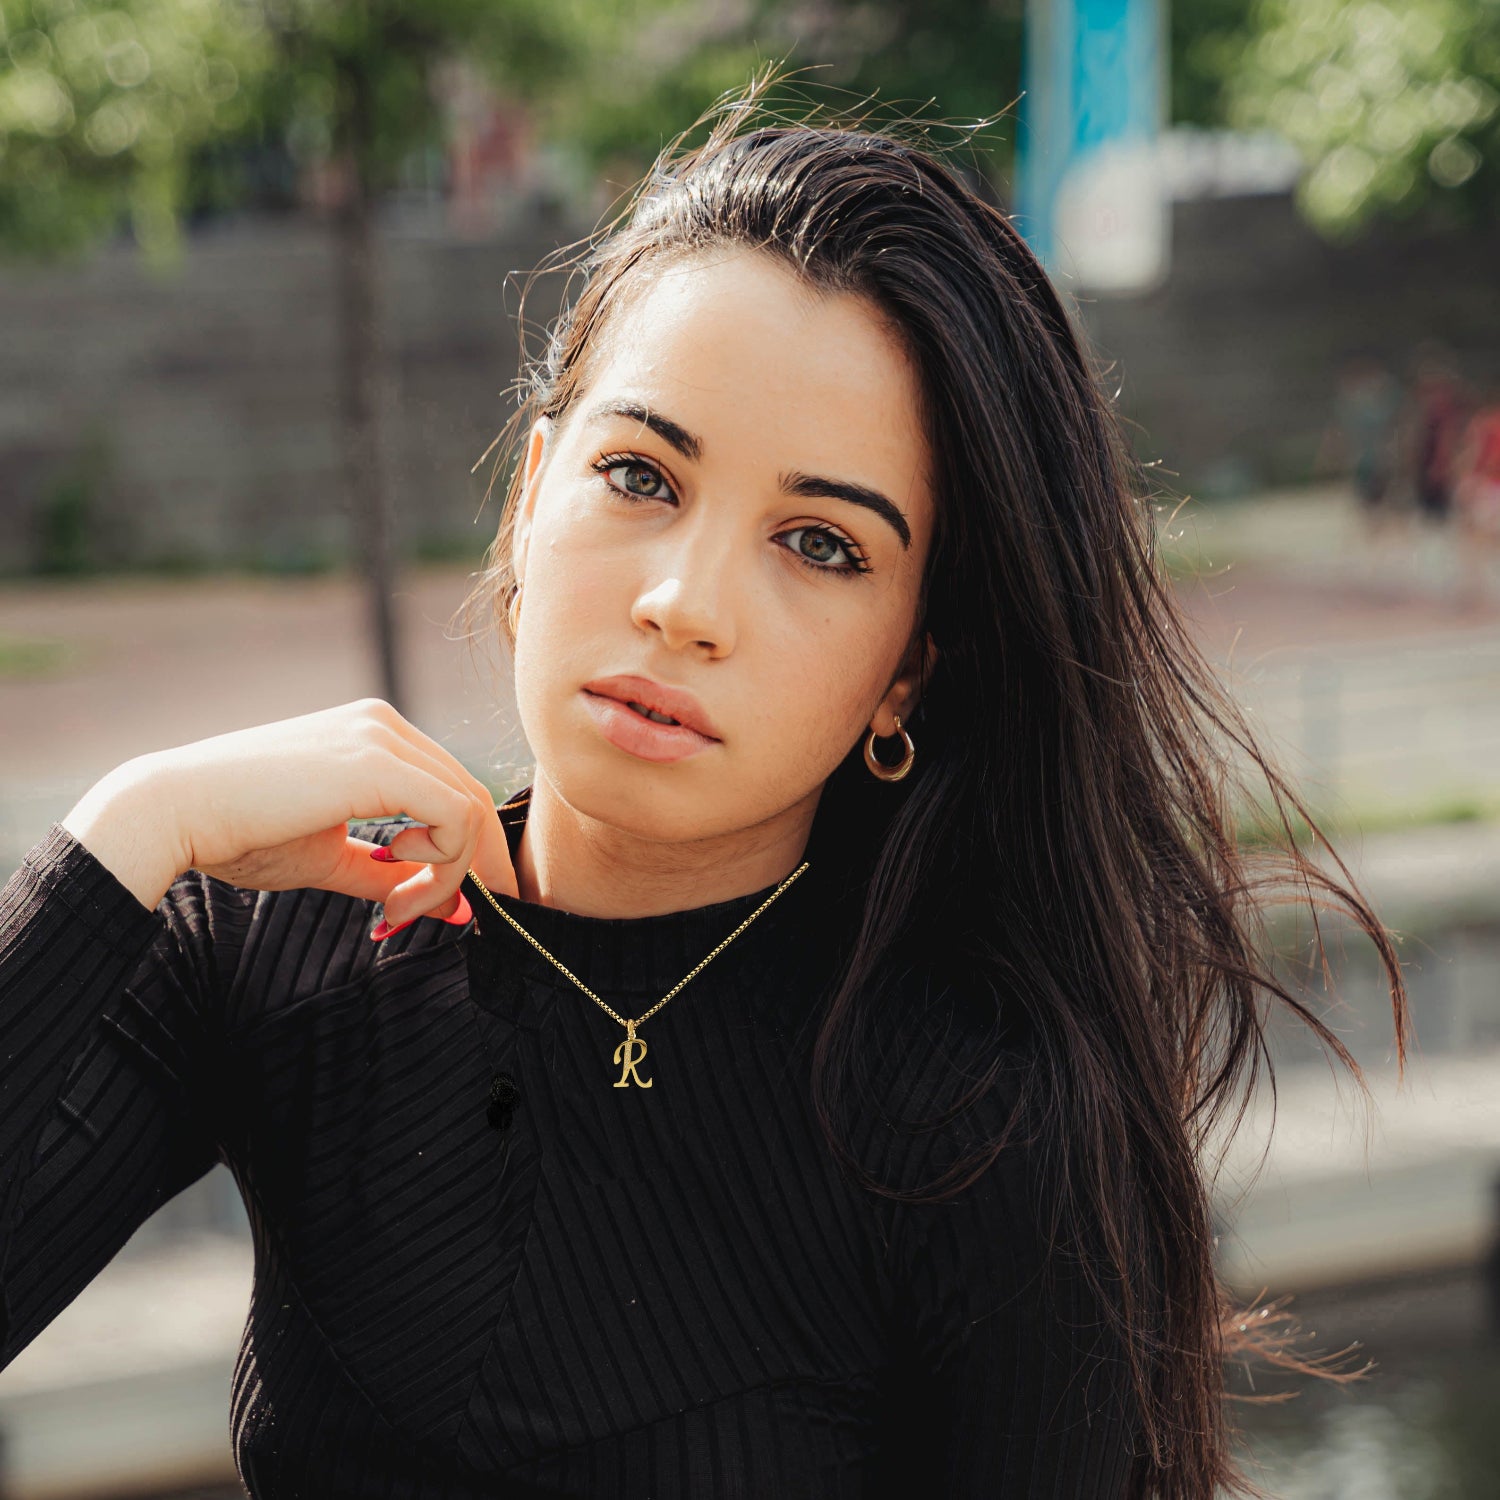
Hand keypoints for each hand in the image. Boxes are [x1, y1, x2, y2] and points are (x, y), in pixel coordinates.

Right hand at [61, 698, 517, 928]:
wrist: (173, 812)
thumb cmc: (238, 834)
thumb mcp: (330, 859)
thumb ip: (390, 878)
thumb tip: (455, 909)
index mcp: (374, 735)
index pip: (451, 790)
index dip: (461, 854)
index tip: (436, 906)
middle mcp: (385, 725)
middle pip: (471, 796)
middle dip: (475, 866)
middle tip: (459, 917)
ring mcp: (383, 737)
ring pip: (469, 809)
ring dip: (451, 875)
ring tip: (401, 911)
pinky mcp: (379, 764)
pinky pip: (454, 818)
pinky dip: (444, 866)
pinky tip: (399, 891)